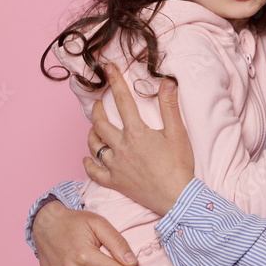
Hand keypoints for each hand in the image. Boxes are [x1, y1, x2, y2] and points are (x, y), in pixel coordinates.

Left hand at [84, 64, 195, 215]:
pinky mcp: (115, 182)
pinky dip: (88, 163)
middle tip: (99, 103)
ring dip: (92, 133)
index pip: (123, 101)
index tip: (108, 68)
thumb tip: (167, 82)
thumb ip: (169, 106)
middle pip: (100, 123)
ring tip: (95, 127)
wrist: (176, 197)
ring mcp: (116, 166)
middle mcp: (121, 147)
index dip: (115, 82)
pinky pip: (94, 172)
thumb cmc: (179, 165)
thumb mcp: (178, 133)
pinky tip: (87, 158)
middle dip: (97, 109)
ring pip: (94, 145)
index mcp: (136, 133)